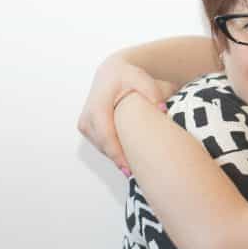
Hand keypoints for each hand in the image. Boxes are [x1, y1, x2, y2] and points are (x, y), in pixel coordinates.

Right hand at [76, 54, 174, 174]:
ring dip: (117, 157)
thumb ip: (153, 92)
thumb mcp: (141, 78)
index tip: (129, 169)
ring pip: (102, 148)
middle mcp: (87, 117)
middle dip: (120, 160)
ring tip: (135, 169)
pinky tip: (129, 158)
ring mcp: (85, 124)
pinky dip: (114, 151)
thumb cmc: (128, 76)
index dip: (117, 154)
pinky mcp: (87, 128)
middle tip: (137, 175)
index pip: (106, 136)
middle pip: (104, 146)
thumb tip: (162, 109)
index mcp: (97, 106)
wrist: (112, 73)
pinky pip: (101, 145)